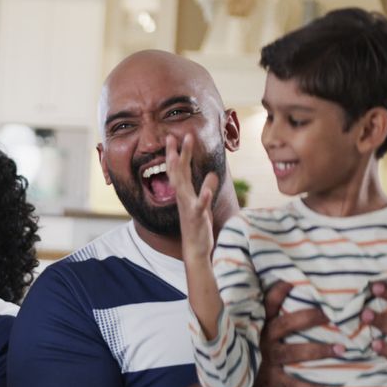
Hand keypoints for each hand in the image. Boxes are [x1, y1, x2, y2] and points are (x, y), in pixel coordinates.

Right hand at [164, 134, 217, 261]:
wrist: (195, 249)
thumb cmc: (199, 227)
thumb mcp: (205, 205)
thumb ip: (207, 188)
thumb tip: (212, 174)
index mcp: (185, 194)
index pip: (180, 170)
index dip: (178, 153)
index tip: (175, 136)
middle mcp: (183, 198)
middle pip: (178, 172)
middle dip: (177, 154)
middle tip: (174, 136)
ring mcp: (188, 207)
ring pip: (182, 185)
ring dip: (181, 169)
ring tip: (180, 155)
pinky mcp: (197, 217)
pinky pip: (199, 206)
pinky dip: (203, 197)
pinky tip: (207, 190)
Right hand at [240, 281, 336, 386]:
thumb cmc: (242, 360)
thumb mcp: (245, 337)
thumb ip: (259, 324)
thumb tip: (275, 303)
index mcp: (257, 328)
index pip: (267, 304)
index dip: (280, 291)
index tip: (294, 281)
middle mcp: (262, 341)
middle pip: (289, 324)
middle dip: (313, 317)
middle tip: (333, 314)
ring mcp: (267, 361)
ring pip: (297, 352)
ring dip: (321, 350)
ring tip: (341, 349)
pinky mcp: (271, 382)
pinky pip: (296, 384)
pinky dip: (313, 386)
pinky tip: (331, 385)